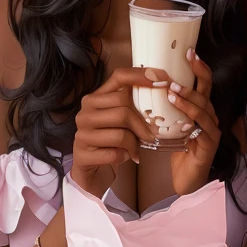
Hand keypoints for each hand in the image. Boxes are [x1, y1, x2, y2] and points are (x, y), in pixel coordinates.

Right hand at [72, 67, 169, 197]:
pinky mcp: (82, 155)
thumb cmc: (111, 142)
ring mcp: (81, 133)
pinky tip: (124, 157)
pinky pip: (114, 154)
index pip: (119, 77)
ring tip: (136, 149)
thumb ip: (133, 106)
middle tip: (151, 135)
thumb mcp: (121, 121)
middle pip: (123, 106)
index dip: (142, 76)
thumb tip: (164, 91)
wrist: (90, 171)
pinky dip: (125, 157)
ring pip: (121, 133)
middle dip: (142, 123)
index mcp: (95, 98)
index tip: (163, 81)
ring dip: (134, 144)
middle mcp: (85, 112)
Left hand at [168, 50, 220, 195]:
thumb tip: (145, 86)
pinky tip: (177, 108)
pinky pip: (202, 125)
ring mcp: (211, 129)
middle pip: (207, 90)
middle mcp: (208, 116)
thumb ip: (164, 107)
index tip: (189, 51)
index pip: (202, 84)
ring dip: (189, 96)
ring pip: (203, 106)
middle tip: (188, 59)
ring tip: (173, 88)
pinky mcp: (210, 143)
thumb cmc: (176, 150)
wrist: (185, 179)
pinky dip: (190, 114)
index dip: (199, 67)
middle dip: (198, 73)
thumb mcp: (169, 124)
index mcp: (200, 109)